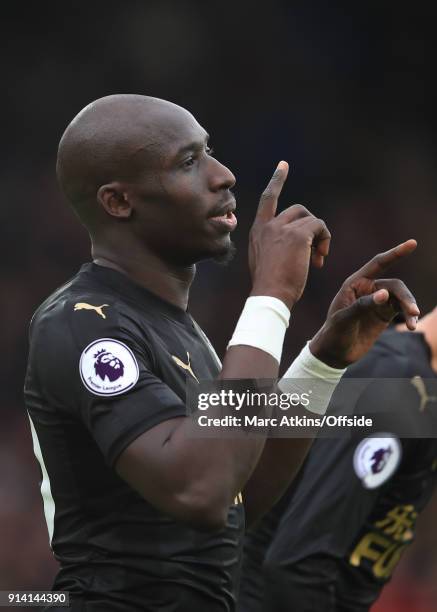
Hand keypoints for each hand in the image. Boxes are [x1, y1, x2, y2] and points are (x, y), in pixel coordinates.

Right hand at [249, 161, 330, 308]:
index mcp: (257, 231)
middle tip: (316, 252)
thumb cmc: (270, 287)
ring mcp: (282, 228)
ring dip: (320, 238)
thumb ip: (275, 246)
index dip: (277, 181)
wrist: (270, 295)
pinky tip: (319, 260)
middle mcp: (268, 226)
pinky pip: (319, 226)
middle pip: (298, 209)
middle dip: (311, 227)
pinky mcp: (298, 235)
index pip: (267, 199)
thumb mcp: (265, 262)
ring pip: (311, 219)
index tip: (284, 165)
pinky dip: (325, 241)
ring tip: (317, 260)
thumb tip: (298, 244)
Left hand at [309, 240, 418, 367]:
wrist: (334, 353)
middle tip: (412, 311)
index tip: (412, 243)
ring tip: (412, 322)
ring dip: (410, 307)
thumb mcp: (344, 319)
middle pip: (395, 285)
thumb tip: (386, 294)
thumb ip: (364, 305)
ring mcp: (378, 301)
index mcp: (355, 283)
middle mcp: (368, 289)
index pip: (378, 263)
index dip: (395, 253)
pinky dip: (409, 316)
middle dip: (406, 297)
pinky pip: (402, 310)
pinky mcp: (384, 314)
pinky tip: (411, 326)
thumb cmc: (334, 333)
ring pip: (401, 297)